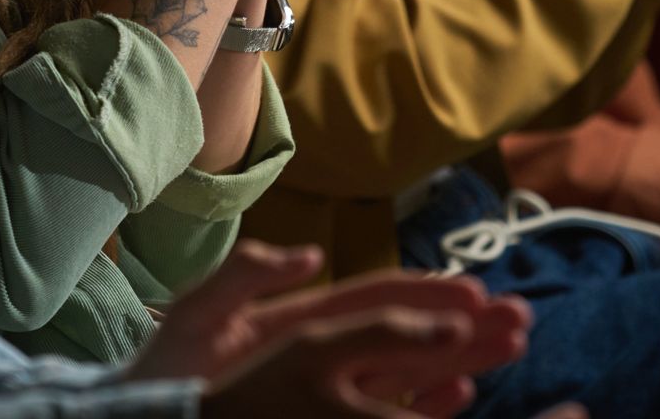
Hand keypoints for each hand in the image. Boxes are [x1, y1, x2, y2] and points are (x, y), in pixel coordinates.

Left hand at [128, 240, 541, 417]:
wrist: (140, 417)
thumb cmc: (160, 371)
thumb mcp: (198, 313)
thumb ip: (246, 275)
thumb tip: (309, 256)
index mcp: (298, 320)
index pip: (373, 299)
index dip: (423, 291)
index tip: (471, 288)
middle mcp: (325, 355)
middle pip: (408, 335)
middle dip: (464, 326)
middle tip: (519, 320)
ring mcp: (329, 394)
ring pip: (410, 374)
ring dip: (462, 361)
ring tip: (511, 348)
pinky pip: (386, 414)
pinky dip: (426, 405)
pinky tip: (459, 396)